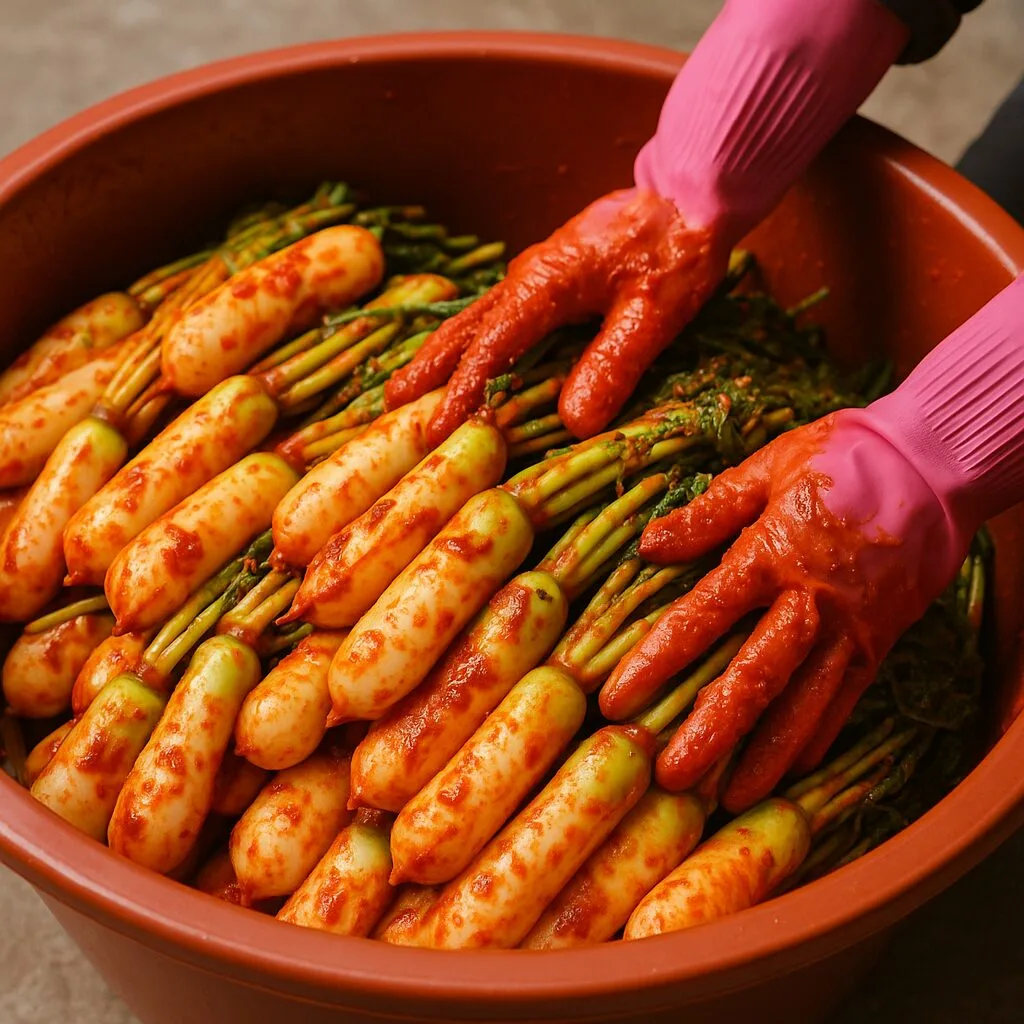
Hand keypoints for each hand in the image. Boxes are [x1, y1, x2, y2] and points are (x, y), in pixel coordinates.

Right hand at [384, 189, 726, 445]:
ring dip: (440, 355)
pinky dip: (468, 341)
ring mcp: (534, 274)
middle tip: (390, 407)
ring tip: (410, 387)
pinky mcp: (548, 276)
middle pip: (462, 330)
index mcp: (543, 286)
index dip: (461, 392)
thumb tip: (573, 423)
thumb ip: (613, 364)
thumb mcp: (653, 312)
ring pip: (472, 319)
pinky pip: (494, 313)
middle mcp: (526, 279)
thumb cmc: (676, 248)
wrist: (691, 191)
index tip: (434, 431)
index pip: (489, 348)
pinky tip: (465, 357)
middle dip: (426, 370)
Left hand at [599, 409, 974, 811]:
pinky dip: (819, 737)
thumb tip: (650, 545)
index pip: (702, 617)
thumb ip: (709, 512)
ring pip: (804, 703)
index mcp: (770, 554)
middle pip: (754, 677)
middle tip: (671, 775)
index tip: (617, 699)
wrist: (934, 465)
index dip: (656, 661)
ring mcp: (849, 629)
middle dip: (711, 731)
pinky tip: (794, 770)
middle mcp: (808, 603)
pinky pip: (846, 699)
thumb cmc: (840, 457)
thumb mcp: (767, 468)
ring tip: (730, 797)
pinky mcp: (878, 642)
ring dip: (766, 754)